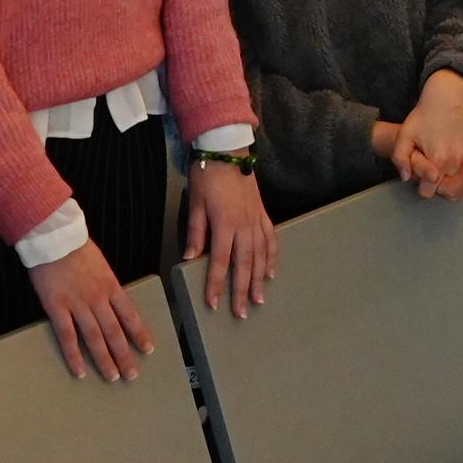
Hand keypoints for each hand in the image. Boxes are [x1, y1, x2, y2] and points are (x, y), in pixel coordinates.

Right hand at [30, 241, 154, 380]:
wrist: (54, 238)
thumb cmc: (76, 248)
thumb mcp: (101, 264)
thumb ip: (106, 285)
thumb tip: (113, 302)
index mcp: (111, 286)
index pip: (129, 315)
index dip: (139, 333)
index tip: (148, 349)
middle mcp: (98, 298)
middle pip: (115, 332)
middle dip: (125, 354)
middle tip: (132, 374)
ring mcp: (78, 305)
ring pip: (95, 338)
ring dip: (105, 360)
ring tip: (112, 377)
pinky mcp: (57, 308)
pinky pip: (68, 336)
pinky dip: (74, 356)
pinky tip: (80, 371)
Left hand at [184, 161, 277, 317]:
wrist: (227, 150)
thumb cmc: (208, 175)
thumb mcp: (195, 203)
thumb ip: (196, 232)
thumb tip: (191, 257)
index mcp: (224, 223)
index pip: (221, 261)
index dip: (217, 284)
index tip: (214, 303)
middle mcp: (244, 225)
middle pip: (244, 264)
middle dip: (241, 290)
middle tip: (240, 313)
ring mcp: (256, 220)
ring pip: (260, 256)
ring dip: (259, 280)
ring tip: (258, 300)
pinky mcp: (262, 214)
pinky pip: (270, 239)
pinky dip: (272, 257)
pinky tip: (271, 273)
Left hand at [392, 74, 462, 198]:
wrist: (448, 96)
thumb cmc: (424, 116)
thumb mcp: (405, 135)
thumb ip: (400, 158)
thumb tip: (406, 178)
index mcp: (437, 163)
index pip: (429, 191)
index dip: (424, 187)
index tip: (424, 179)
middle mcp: (456, 163)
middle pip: (454, 193)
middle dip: (447, 190)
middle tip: (442, 181)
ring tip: (460, 173)